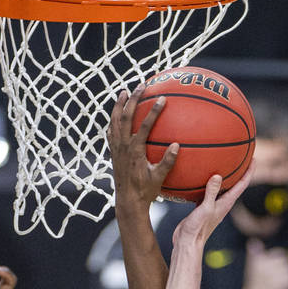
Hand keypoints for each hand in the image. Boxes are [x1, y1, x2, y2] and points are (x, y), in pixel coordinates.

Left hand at [108, 87, 178, 209]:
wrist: (128, 202)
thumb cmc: (146, 191)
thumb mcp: (159, 178)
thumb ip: (168, 162)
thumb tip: (176, 145)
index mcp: (135, 151)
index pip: (144, 126)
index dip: (153, 111)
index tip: (162, 98)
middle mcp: (123, 147)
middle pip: (126, 116)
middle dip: (133, 99)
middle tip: (142, 86)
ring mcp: (116, 149)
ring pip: (115, 121)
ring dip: (119, 105)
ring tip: (123, 92)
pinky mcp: (113, 153)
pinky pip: (111, 132)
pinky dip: (113, 120)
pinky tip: (117, 115)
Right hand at [172, 166, 252, 248]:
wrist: (187, 242)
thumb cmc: (198, 228)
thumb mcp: (205, 208)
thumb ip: (211, 192)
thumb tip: (218, 175)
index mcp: (226, 203)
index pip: (242, 184)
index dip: (249, 171)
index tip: (254, 159)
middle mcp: (222, 203)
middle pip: (235, 184)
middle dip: (240, 170)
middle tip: (242, 156)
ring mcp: (213, 205)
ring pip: (222, 187)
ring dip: (225, 176)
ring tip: (225, 163)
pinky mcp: (203, 207)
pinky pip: (209, 191)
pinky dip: (209, 183)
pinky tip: (203, 177)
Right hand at [240, 237, 287, 288]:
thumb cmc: (254, 287)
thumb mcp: (251, 267)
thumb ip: (256, 254)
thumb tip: (254, 241)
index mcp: (262, 258)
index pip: (280, 253)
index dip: (278, 264)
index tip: (272, 274)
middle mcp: (271, 263)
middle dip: (285, 270)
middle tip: (275, 282)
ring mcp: (279, 273)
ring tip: (278, 287)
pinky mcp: (285, 284)